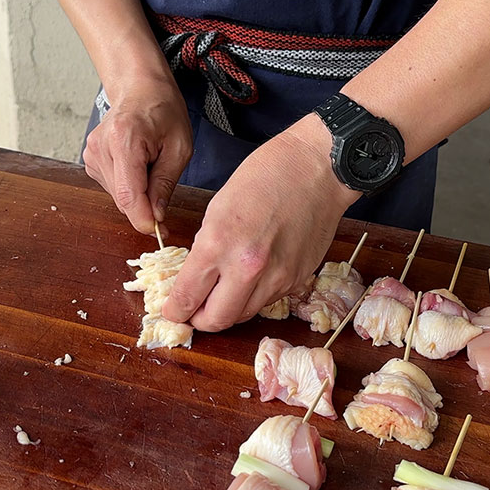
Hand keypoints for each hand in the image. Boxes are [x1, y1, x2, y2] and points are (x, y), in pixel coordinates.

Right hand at [82, 79, 192, 235]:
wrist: (140, 89)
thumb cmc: (163, 111)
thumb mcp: (179, 148)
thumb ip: (165, 184)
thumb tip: (155, 217)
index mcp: (124, 139)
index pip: (129, 195)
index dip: (144, 219)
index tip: (159, 231)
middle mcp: (101, 147)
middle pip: (123, 199)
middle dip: (145, 206)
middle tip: (164, 192)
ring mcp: (91, 153)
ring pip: (118, 196)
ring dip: (138, 193)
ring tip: (150, 164)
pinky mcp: (90, 160)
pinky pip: (113, 187)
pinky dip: (129, 185)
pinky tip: (137, 164)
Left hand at [161, 115, 361, 331]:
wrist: (317, 169)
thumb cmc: (266, 176)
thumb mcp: (218, 207)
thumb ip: (206, 248)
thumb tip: (196, 279)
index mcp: (219, 243)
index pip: (187, 297)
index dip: (175, 310)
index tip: (172, 311)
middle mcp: (247, 268)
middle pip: (216, 320)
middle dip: (200, 320)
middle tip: (195, 310)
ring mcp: (276, 278)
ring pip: (243, 315)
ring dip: (229, 309)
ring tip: (223, 293)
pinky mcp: (297, 280)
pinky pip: (267, 301)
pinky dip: (254, 296)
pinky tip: (252, 277)